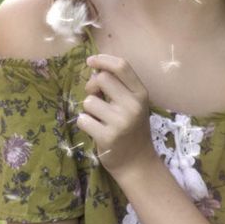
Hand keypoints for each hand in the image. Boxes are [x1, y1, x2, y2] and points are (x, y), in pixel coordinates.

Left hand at [77, 54, 154, 174]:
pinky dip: (85, 123)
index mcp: (141, 94)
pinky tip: (96, 130)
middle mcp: (133, 106)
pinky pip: (83, 119)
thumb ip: (118, 87)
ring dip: (88, 109)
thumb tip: (94, 69)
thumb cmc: (131, 130)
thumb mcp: (133, 105)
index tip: (90, 61)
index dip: (103, 60)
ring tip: (100, 119)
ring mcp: (121, 122)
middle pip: (102, 79)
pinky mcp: (107, 137)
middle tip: (95, 97)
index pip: (122, 67)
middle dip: (92, 86)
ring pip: (89, 101)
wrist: (137, 163)